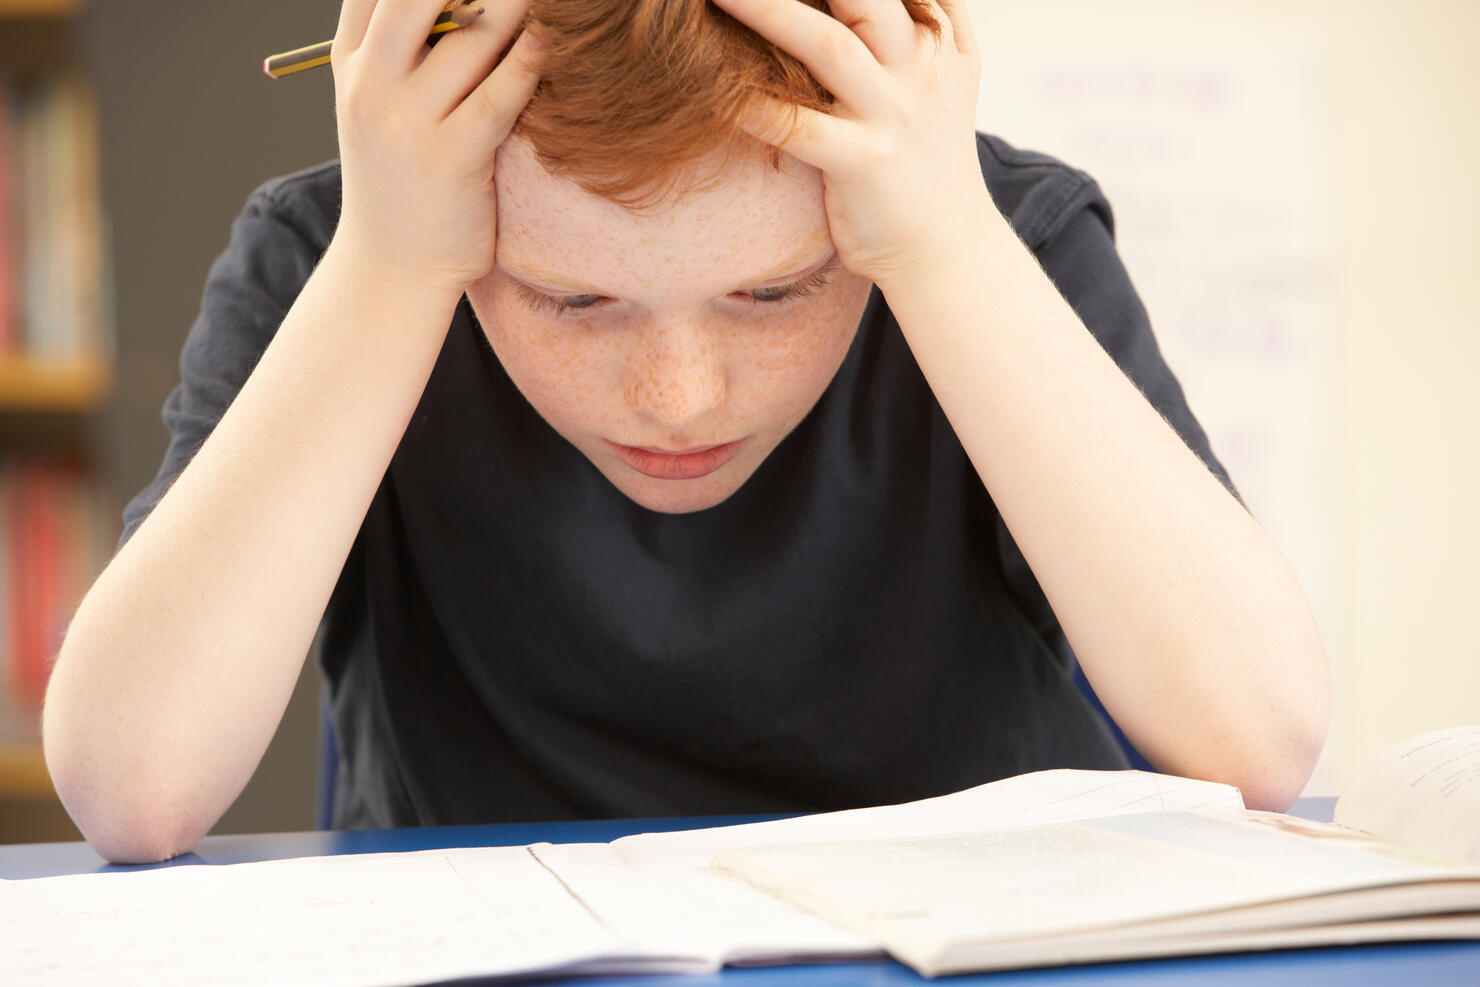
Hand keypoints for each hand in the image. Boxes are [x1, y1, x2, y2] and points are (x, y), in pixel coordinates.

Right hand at [329, 0, 542, 296]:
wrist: (391, 269)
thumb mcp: (380, 106)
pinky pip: (496, 97)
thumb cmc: (402, 179)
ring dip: (515, 6)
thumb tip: (460, 7)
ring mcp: (406, 122)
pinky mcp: (449, 160)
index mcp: (351, 61)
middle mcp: (371, 83)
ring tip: (558, 1)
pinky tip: (549, 41)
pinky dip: (526, 64)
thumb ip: (403, 50)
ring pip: (469, 36)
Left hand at [709, 0, 988, 291]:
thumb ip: (934, 17)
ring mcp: (894, 115)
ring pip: (831, 46)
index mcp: (938, 37)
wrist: (948, 249)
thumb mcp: (953, 77)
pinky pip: (802, 128)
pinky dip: (756, 106)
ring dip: (771, 10)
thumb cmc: (927, 160)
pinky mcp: (866, 165)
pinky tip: (714, 85)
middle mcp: (919, 66)